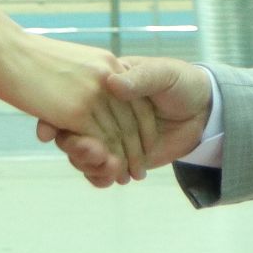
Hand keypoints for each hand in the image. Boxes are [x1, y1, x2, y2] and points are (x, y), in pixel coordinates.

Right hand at [0, 30, 154, 180]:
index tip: (144, 150)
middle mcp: (108, 78)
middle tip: (137, 173)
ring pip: (117, 135)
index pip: (138, 103)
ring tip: (124, 178)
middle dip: (137, 151)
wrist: (4, 48)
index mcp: (109, 64)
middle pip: (132, 122)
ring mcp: (93, 94)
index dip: (143, 130)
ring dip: (123, 161)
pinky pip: (99, 140)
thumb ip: (92, 75)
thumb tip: (105, 89)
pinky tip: (104, 171)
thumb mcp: (74, 59)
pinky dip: (104, 160)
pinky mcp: (76, 110)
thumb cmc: (30, 55)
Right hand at [40, 56, 214, 186]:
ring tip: (110, 167)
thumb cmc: (182, 83)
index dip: (55, 119)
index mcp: (104, 86)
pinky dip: (101, 176)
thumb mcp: (164, 74)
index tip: (45, 132)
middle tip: (90, 152)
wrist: (206, 109)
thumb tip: (113, 84)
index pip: (73, 103)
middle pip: (73, 133)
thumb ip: (140, 79)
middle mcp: (100, 111)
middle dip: (76, 147)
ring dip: (90, 165)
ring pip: (84, 155)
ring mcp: (109, 135)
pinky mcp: (121, 156)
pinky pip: (101, 170)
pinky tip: (111, 179)